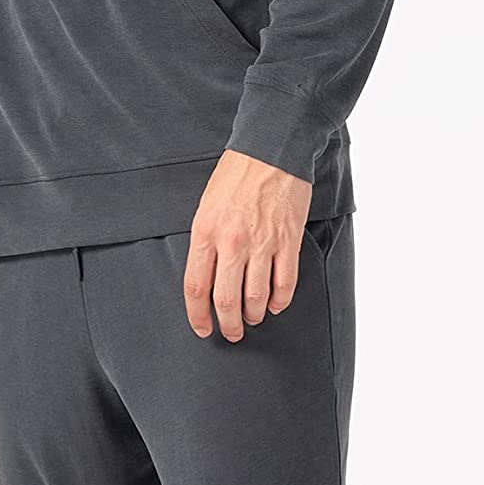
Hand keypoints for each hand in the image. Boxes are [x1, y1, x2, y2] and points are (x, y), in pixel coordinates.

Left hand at [183, 149, 312, 340]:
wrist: (270, 151)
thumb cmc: (235, 175)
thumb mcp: (206, 206)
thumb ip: (205, 241)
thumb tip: (207, 276)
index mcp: (205, 232)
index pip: (196, 287)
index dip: (197, 315)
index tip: (202, 328)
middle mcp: (232, 243)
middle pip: (226, 301)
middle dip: (227, 325)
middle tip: (230, 333)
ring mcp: (262, 244)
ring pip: (255, 299)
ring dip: (252, 316)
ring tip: (251, 319)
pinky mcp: (288, 242)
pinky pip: (284, 285)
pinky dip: (279, 302)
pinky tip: (273, 304)